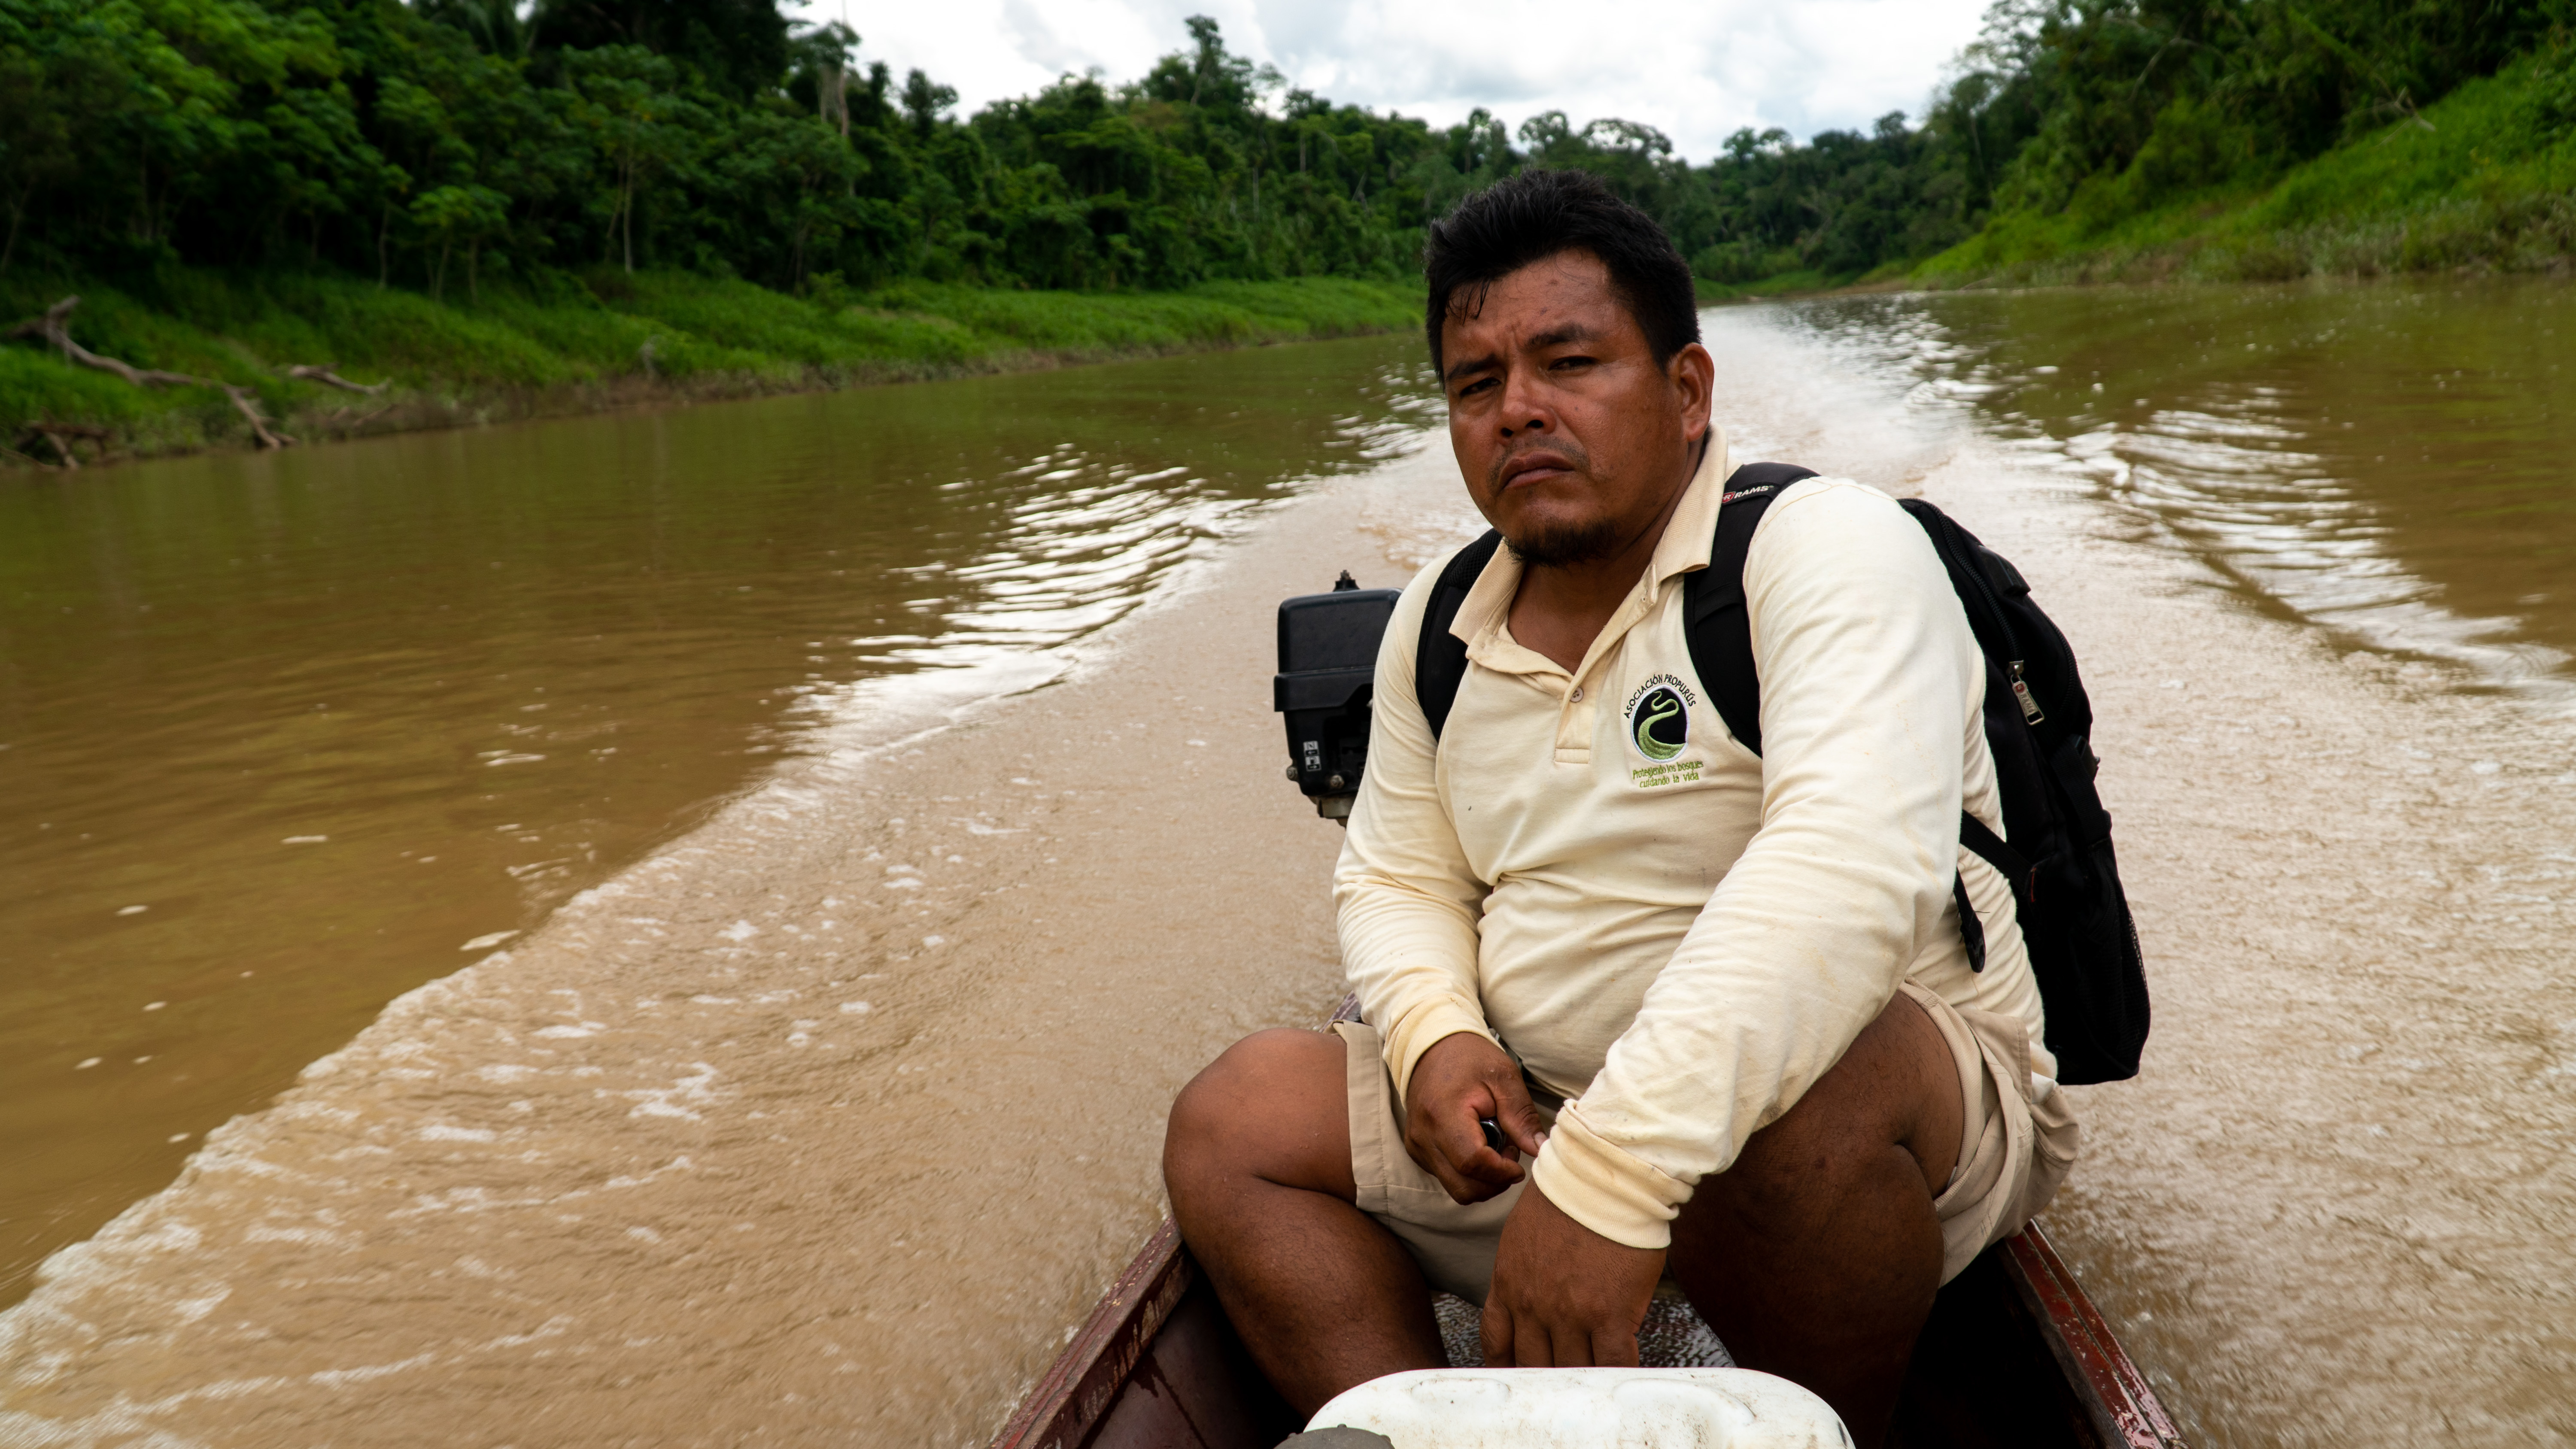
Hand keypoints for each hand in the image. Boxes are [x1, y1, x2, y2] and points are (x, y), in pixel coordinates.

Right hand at [1401, 1031, 1548, 1203]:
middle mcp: (1423, 1135)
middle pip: (1464, 1187)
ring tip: (1494, 1146)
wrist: (1431, 1047)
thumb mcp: (1503, 1077)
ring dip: (1483, 1179)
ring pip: (1456, 1188)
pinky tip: (1478, 1145)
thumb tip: (1539, 1150)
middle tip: (1509, 1152)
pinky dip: (1468, 1172)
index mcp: (1443, 1113)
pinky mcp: (1417, 1151)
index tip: (1519, 1164)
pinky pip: (1447, 1178)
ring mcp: (1417, 1146)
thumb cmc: (1469, 1058)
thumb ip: (1521, 1116)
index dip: (1502, 1172)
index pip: (1472, 1162)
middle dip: (1495, 1181)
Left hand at [1481, 1184, 1663, 1366]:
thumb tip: (1539, 1305)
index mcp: (1509, 1283)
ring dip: (1582, 1380)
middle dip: (1546, 1378)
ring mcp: (1571, 1313)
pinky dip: (1616, 1375)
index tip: (1518, 1375)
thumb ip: (1524, 1276)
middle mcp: (1534, 1305)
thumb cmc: (1569, 1194)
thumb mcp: (1523, 1236)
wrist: (1603, 1175)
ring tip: (1592, 1384)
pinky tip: (1620, 1375)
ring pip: (1571, 1371)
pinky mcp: (1610, 1314)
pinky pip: (1612, 1363)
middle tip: (1559, 1386)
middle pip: (1533, 1365)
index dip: (1508, 1366)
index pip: (1497, 1343)